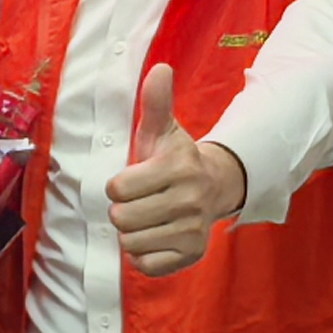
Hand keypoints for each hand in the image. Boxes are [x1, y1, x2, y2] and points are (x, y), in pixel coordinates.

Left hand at [106, 66, 247, 279]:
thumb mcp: (163, 130)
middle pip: (121, 218)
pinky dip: (143, 254)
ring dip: (132, 232)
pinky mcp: (191, 255)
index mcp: (177, 168)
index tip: (132, 180)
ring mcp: (192, 230)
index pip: (117, 189)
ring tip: (148, 217)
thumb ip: (155, 103)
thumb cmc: (175, 159)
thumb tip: (159, 68)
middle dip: (122, 210)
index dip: (117, 186)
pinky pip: (145, 264)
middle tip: (139, 201)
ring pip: (130, 242)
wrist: (215, 187)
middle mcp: (189, 200)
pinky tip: (155, 236)